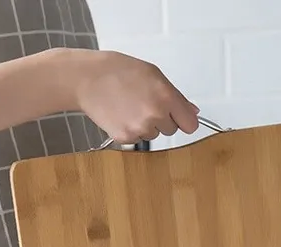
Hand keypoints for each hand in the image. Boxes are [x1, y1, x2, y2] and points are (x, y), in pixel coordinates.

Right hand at [59, 49, 199, 143]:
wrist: (87, 79)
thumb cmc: (119, 72)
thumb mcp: (153, 75)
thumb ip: (176, 96)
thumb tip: (193, 112)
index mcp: (166, 97)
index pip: (190, 125)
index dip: (184, 120)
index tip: (178, 117)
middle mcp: (155, 115)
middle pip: (171, 130)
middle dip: (162, 120)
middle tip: (144, 103)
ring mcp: (140, 129)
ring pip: (153, 135)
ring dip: (146, 125)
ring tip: (129, 106)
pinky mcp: (125, 138)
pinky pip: (137, 139)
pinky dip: (131, 130)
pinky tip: (121, 114)